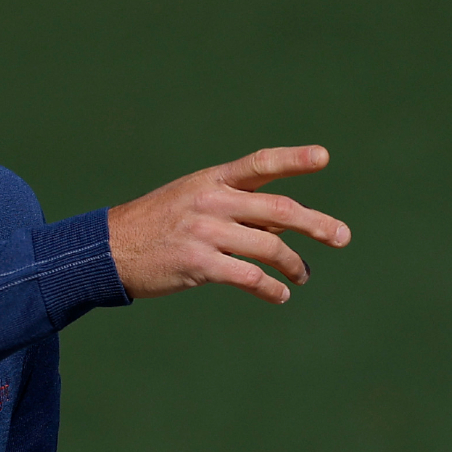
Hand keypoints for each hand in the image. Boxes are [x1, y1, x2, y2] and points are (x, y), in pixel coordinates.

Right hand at [106, 146, 350, 303]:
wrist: (109, 249)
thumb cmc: (159, 224)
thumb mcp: (194, 199)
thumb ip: (238, 205)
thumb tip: (287, 224)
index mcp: (213, 179)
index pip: (260, 163)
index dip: (294, 158)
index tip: (324, 156)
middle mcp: (212, 201)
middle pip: (279, 210)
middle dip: (316, 224)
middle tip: (342, 237)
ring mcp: (205, 232)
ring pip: (269, 247)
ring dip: (294, 265)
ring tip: (303, 275)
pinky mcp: (199, 264)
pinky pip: (249, 278)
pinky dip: (271, 289)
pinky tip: (280, 295)